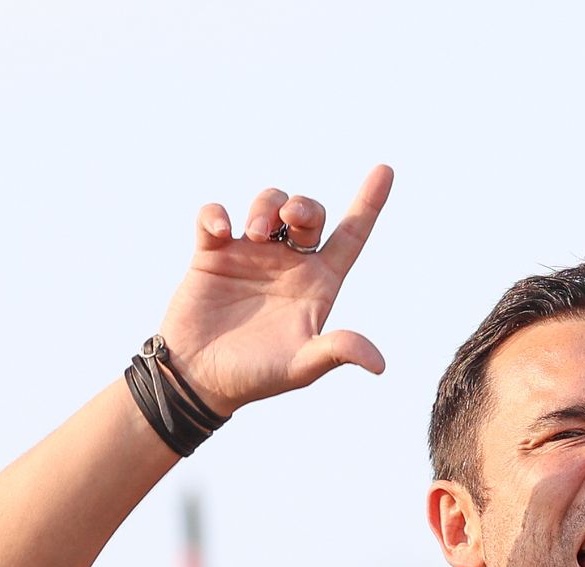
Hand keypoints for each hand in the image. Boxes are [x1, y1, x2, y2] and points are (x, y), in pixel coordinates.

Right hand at [154, 165, 393, 415]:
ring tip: (255, 234)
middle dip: (304, 204)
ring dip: (265, 205)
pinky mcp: (212, 254)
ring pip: (267, 203)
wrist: (199, 380)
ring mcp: (250, 256)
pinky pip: (214, 215)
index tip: (385, 169)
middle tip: (289, 218)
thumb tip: (378, 364)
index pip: (351, 236)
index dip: (369, 203)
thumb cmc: (255, 377)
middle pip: (309, 213)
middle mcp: (288, 265)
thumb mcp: (301, 367)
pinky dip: (215, 213)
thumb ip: (337, 352)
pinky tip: (218, 231)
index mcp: (317, 285)